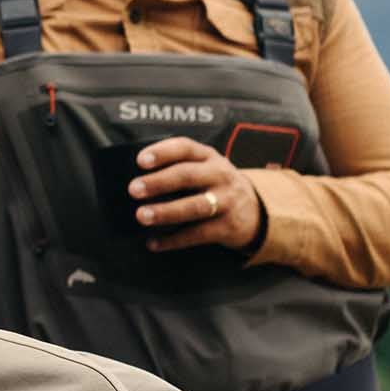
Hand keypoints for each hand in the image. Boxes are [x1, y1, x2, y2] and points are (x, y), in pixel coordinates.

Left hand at [128, 136, 266, 252]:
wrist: (255, 210)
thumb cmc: (215, 185)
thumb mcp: (204, 168)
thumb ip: (178, 167)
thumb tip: (138, 179)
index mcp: (208, 157)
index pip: (185, 148)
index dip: (162, 152)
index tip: (140, 160)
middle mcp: (219, 175)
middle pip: (187, 176)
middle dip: (159, 182)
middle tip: (134, 189)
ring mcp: (226, 201)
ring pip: (194, 206)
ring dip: (166, 211)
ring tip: (142, 215)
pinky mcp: (228, 226)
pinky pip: (198, 234)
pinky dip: (173, 240)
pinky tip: (153, 242)